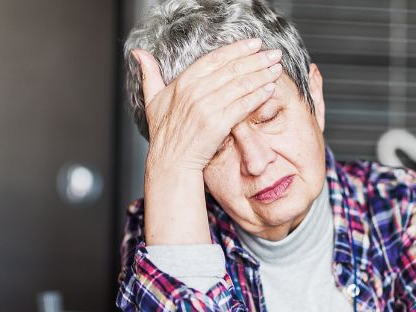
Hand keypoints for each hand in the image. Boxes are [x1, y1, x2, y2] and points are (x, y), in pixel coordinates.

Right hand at [132, 38, 282, 171]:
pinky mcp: (218, 124)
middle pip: (232, 69)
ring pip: (241, 85)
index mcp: (183, 82)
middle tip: (274, 54)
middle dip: (256, 59)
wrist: (170, 163)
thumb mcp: (152, 100)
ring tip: (276, 68)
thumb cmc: (164, 134)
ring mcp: (207, 107)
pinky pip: (242, 105)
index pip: (216, 58)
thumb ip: (149, 74)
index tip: (254, 44)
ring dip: (262, 75)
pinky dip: (257, 95)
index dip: (237, 49)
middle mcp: (196, 91)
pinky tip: (269, 89)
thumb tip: (139, 53)